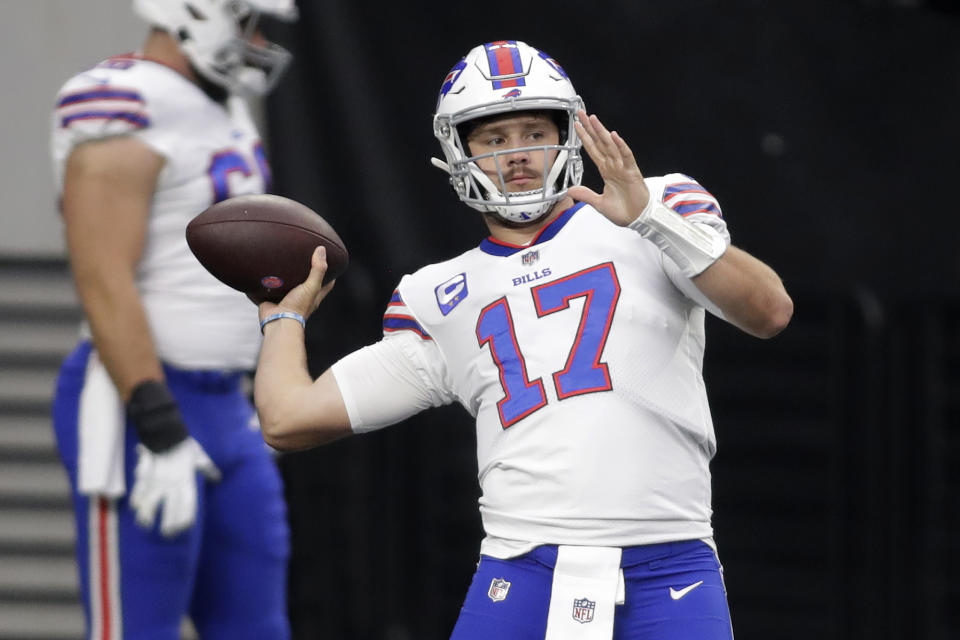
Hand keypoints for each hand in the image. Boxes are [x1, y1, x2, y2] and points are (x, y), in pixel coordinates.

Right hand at [129, 437, 220, 536]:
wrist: (166, 432)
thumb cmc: (185, 445)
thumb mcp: (200, 457)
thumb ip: (207, 469)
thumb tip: (217, 478)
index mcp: (187, 480)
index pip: (187, 504)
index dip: (185, 518)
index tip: (183, 528)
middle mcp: (172, 484)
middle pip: (170, 508)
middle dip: (168, 523)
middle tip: (167, 534)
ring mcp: (157, 480)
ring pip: (152, 502)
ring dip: (148, 515)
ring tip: (146, 525)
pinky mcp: (145, 475)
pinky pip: (140, 489)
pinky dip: (137, 498)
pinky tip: (136, 507)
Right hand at [258, 246, 335, 323]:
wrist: (278, 321)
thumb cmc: (297, 307)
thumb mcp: (312, 286)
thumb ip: (317, 269)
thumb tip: (322, 250)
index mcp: (312, 296)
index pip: (325, 284)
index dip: (329, 274)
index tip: (328, 262)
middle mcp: (300, 298)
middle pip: (304, 284)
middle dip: (302, 273)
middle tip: (301, 258)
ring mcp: (285, 300)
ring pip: (284, 287)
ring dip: (281, 278)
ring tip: (278, 263)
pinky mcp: (270, 301)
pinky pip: (265, 291)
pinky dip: (262, 285)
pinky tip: (259, 274)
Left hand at [568, 110, 650, 225]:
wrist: (638, 219)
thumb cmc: (623, 211)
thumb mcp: (599, 203)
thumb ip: (585, 195)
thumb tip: (570, 190)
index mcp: (607, 171)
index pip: (593, 150)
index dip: (585, 138)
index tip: (578, 126)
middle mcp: (614, 166)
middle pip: (600, 143)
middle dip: (591, 128)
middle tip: (582, 114)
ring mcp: (623, 168)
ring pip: (611, 146)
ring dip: (602, 132)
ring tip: (594, 119)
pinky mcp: (632, 173)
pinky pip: (627, 157)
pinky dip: (621, 146)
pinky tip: (614, 137)